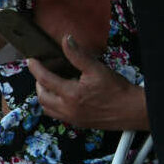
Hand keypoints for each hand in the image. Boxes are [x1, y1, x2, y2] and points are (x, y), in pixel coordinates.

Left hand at [27, 35, 147, 130]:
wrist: (132, 110)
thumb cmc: (117, 90)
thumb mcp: (97, 68)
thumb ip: (78, 55)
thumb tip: (66, 40)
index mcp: (71, 94)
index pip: (45, 79)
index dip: (36, 68)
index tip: (31, 60)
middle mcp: (68, 109)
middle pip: (42, 96)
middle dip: (39, 82)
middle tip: (43, 71)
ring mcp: (72, 118)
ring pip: (47, 108)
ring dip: (44, 95)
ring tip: (50, 84)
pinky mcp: (78, 123)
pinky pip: (57, 115)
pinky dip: (53, 105)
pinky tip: (61, 96)